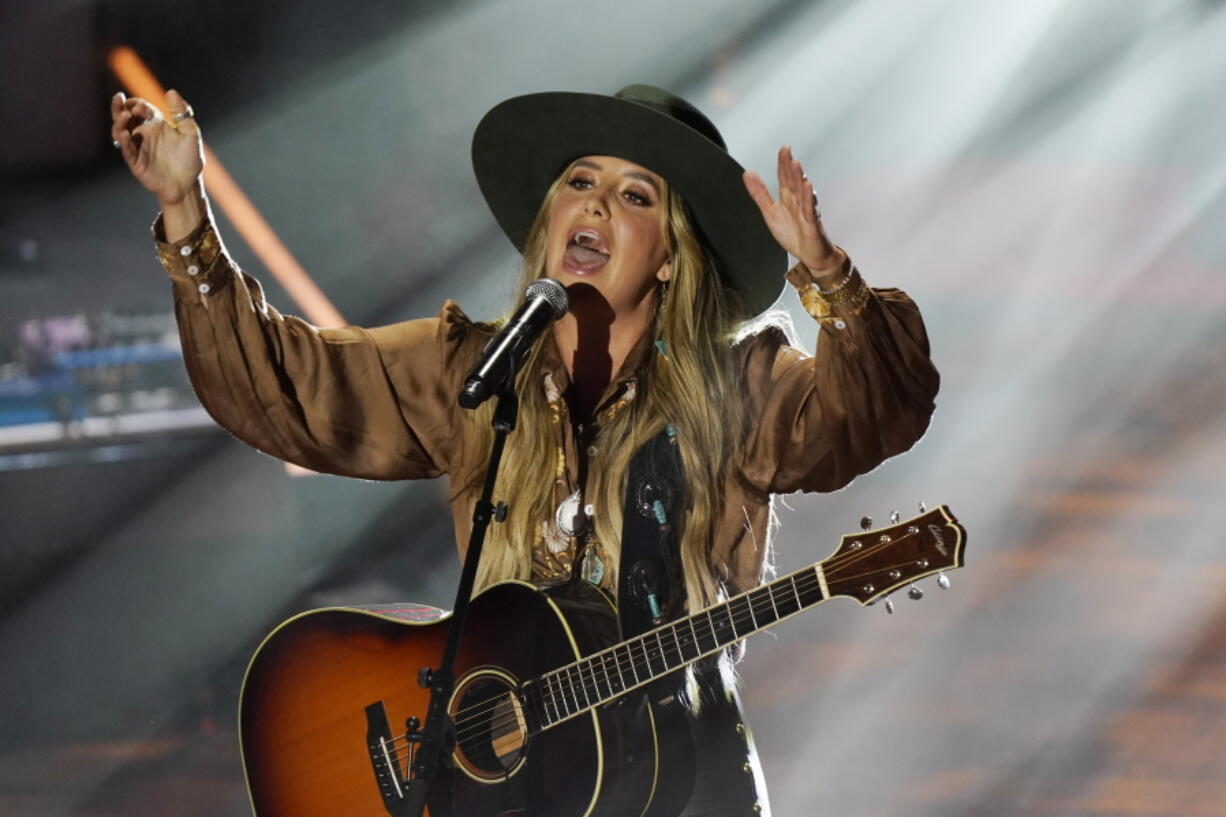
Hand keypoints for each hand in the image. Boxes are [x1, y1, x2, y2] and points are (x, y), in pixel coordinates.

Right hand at [110, 89, 203, 205]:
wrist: (188, 185)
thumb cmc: (190, 159)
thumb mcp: (191, 134)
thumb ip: (182, 114)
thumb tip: (171, 91)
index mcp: (156, 124)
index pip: (140, 108)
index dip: (138, 104)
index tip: (142, 107)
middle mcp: (144, 133)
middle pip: (125, 116)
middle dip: (119, 106)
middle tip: (118, 98)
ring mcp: (138, 147)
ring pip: (121, 131)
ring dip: (119, 122)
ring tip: (124, 116)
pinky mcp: (136, 162)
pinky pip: (126, 149)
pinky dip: (123, 140)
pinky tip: (124, 133)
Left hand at [743, 146, 841, 273]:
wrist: (810, 256)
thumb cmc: (793, 234)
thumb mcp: (770, 213)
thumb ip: (759, 194)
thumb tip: (748, 174)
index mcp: (787, 199)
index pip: (784, 178)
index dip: (783, 163)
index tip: (783, 149)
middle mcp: (797, 202)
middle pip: (793, 181)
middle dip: (789, 166)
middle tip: (787, 150)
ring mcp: (806, 211)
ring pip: (802, 192)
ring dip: (799, 178)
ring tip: (796, 164)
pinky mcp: (812, 224)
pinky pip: (810, 209)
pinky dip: (808, 199)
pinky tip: (808, 187)